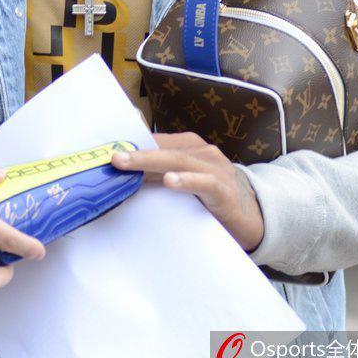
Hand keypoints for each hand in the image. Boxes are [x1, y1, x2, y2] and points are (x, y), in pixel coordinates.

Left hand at [111, 132, 265, 251]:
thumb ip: (158, 177)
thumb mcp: (182, 182)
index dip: (131, 146)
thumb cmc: (210, 197)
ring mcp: (214, 168)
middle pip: (164, 149)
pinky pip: (203, 182)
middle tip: (113, 158)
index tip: (105, 151)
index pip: (155, 142)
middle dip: (136, 152)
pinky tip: (171, 181)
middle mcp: (200, 152)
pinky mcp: (223, 189)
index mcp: (188, 147)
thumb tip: (122, 178)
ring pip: (179, 160)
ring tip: (128, 164)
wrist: (253, 215)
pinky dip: (186, 180)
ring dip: (151, 161)